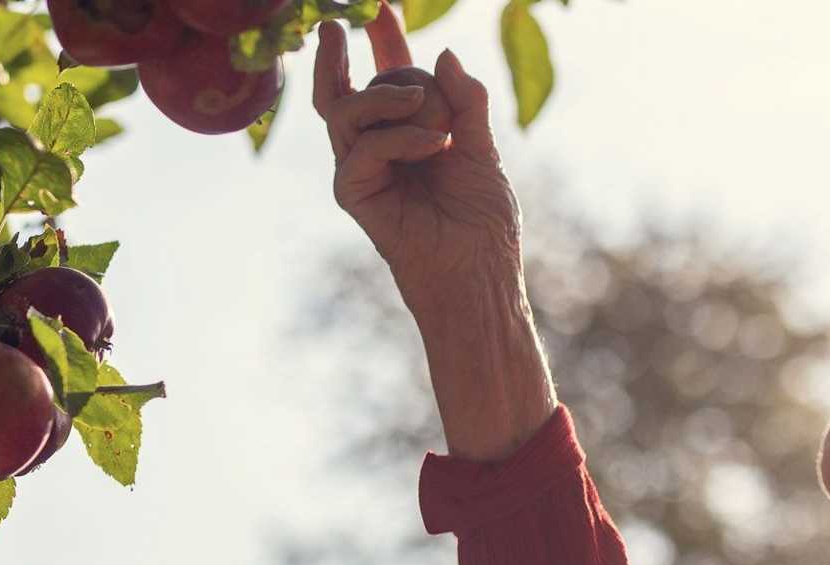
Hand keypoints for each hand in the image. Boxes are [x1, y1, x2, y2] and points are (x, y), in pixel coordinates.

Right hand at [313, 19, 555, 462]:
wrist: (478, 274)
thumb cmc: (482, 221)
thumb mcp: (482, 146)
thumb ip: (465, 100)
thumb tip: (443, 53)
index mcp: (406, 132)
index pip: (384, 77)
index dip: (381, 39)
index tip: (381, 5)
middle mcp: (373, 147)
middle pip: (349, 87)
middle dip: (360, 54)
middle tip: (369, 33)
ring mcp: (358, 168)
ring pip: (347, 108)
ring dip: (391, 97)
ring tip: (430, 112)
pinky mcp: (353, 192)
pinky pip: (364, 146)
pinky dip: (403, 138)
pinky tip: (438, 145)